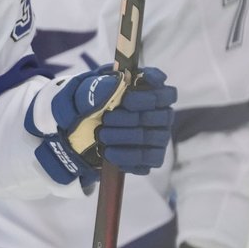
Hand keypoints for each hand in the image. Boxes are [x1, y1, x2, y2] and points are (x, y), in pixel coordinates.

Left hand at [25, 64, 176, 189]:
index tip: (126, 99)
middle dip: (130, 118)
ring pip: (151, 138)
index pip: (166, 93)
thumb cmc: (93, 101)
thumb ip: (100, 85)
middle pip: (160, 117)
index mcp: (152, 92)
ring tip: (102, 136)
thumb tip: (112, 86)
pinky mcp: (150, 158)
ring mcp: (158, 137)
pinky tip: (108, 152)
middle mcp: (161, 114)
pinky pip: (146, 161)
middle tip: (107, 119)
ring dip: (125, 137)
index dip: (149, 97)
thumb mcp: (91, 89)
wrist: (82, 126)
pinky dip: (126, 157)